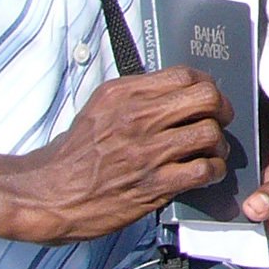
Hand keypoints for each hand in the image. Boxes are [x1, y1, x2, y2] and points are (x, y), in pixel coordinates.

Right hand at [3, 68, 231, 242]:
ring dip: (219, 144)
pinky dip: (213, 171)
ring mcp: (147, 152)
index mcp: (125, 94)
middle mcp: (138, 118)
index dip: (206, 85)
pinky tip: (205, 173)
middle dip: (221, 109)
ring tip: (212, 151)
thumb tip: (174, 90)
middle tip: (219, 120)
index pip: (185, 75)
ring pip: (210, 133)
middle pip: (206, 98)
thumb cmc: (74, 154)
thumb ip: (136, 95)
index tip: (208, 97)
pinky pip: (203, 170)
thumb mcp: (99, 108)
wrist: (47, 194)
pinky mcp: (153, 184)